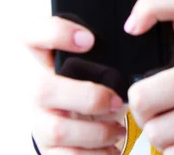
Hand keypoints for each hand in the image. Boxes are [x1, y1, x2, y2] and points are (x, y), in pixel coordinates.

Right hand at [25, 17, 126, 153]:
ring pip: (56, 128)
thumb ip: (109, 49)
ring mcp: (41, 120)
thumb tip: (141, 30)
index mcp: (50, 60)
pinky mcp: (49, 149)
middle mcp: (39, 89)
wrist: (87, 126)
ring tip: (118, 130)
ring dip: (95, 132)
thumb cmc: (99, 87)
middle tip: (118, 102)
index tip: (89, 39)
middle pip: (42, 89)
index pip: (33, 34)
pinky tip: (112, 148)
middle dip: (87, 97)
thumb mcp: (102, 63)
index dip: (54, 33)